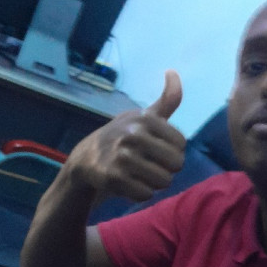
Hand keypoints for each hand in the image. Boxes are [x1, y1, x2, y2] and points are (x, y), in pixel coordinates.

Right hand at [66, 70, 185, 200]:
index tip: (156, 149)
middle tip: (149, 165)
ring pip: (163, 181)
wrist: (85, 159)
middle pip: (176, 164)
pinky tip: (128, 184)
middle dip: (166, 169)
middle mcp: (133, 134)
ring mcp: (121, 156)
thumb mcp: (144, 117)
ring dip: (154, 183)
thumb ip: (166, 100)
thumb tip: (173, 71)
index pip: (181, 144)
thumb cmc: (124, 137)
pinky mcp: (111, 178)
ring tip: (139, 174)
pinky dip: (140, 193)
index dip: (172, 151)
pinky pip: (145, 194)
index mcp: (145, 118)